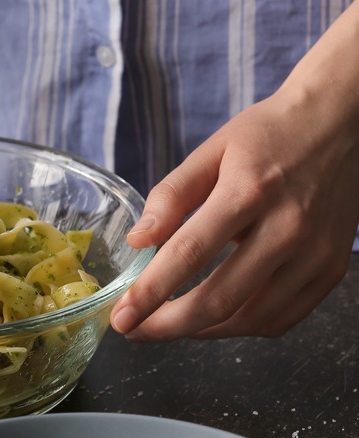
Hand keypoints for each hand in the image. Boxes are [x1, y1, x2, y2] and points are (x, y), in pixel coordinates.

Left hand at [110, 84, 358, 340]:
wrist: (339, 124)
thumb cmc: (267, 135)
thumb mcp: (210, 151)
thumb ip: (171, 196)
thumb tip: (137, 240)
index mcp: (249, 192)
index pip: (190, 253)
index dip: (151, 291)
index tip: (122, 316)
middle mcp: (288, 229)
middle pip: (219, 299)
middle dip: (168, 325)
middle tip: (134, 330)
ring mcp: (315, 255)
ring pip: (249, 319)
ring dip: (200, 331)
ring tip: (167, 323)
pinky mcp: (331, 270)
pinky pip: (280, 319)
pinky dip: (240, 328)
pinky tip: (213, 318)